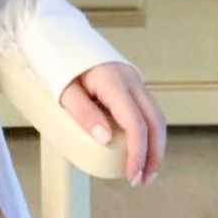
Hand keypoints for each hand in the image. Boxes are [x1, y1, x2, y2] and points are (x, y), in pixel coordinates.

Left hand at [59, 62, 165, 186]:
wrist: (62, 37)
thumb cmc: (61, 64)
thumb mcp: (64, 90)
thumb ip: (83, 112)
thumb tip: (104, 139)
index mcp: (113, 82)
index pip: (136, 123)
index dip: (138, 153)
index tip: (132, 175)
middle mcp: (131, 79)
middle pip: (155, 121)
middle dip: (154, 154)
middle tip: (142, 180)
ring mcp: (135, 79)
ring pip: (156, 116)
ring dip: (156, 145)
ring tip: (144, 172)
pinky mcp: (133, 83)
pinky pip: (149, 109)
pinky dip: (150, 132)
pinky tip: (142, 149)